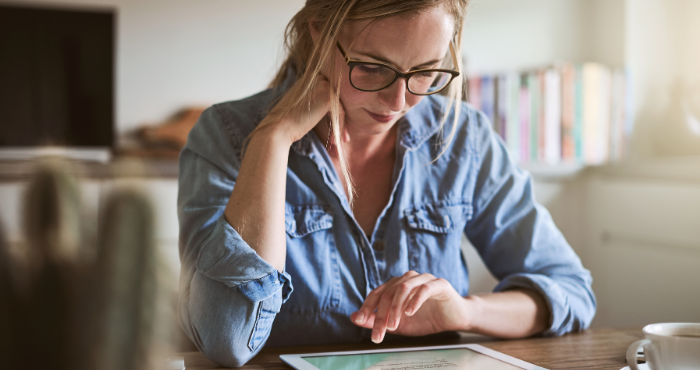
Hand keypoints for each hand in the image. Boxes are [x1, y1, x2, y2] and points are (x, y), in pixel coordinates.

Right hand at [258, 75, 334, 144]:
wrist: (278, 128)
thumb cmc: (287, 121)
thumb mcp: (302, 104)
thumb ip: (315, 100)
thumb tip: (333, 110)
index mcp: (310, 78)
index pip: (329, 93)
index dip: (334, 112)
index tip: (334, 127)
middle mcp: (318, 78)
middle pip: (337, 100)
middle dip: (340, 120)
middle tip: (342, 137)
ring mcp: (324, 86)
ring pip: (340, 108)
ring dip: (340, 126)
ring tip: (335, 142)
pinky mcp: (328, 98)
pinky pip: (340, 114)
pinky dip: (339, 128)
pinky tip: (332, 140)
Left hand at [350, 271, 470, 342]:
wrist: (455, 318)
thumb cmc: (427, 319)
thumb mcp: (399, 324)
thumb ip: (377, 320)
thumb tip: (354, 318)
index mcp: (397, 285)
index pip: (378, 294)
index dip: (367, 307)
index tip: (360, 321)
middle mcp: (409, 279)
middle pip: (388, 292)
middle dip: (381, 314)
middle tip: (379, 332)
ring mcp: (424, 279)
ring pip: (403, 288)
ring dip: (395, 307)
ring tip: (393, 325)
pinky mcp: (439, 284)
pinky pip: (424, 288)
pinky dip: (415, 300)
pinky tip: (410, 312)